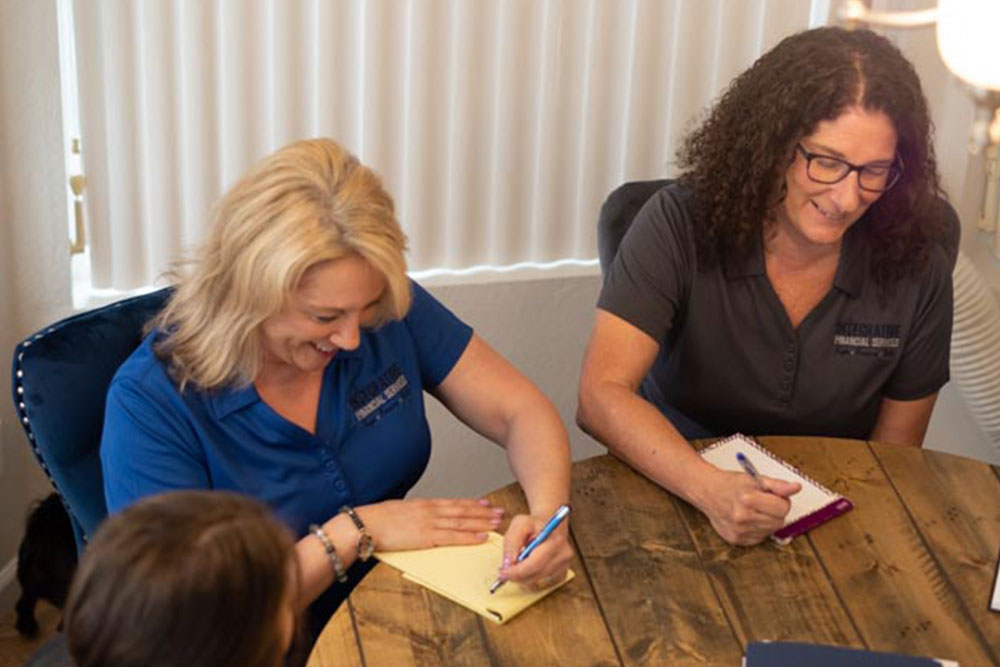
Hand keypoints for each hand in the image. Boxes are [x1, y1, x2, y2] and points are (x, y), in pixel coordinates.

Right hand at [357, 498, 503, 551]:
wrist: (364, 524)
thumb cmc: (376, 520)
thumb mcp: (398, 512)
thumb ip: (413, 514)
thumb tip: (419, 518)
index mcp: (423, 504)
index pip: (453, 503)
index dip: (471, 503)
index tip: (485, 503)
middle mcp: (430, 510)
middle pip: (462, 511)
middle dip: (483, 512)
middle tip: (500, 511)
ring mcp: (430, 523)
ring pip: (462, 523)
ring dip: (482, 522)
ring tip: (497, 522)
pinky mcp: (426, 537)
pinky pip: (453, 537)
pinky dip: (469, 537)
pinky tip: (481, 537)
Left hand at [497, 513, 573, 589]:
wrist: (549, 524)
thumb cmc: (533, 524)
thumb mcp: (519, 524)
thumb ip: (512, 542)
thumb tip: (508, 564)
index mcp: (554, 540)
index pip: (535, 564)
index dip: (517, 572)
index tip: (502, 573)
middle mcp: (563, 554)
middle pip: (535, 575)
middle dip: (516, 575)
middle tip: (504, 572)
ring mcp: (565, 565)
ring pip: (537, 581)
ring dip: (523, 577)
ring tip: (518, 563)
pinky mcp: (563, 572)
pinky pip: (542, 583)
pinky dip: (531, 578)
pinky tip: (528, 568)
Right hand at [698, 469, 800, 545]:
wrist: (707, 492)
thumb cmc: (730, 484)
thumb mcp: (755, 478)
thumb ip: (778, 485)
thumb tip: (796, 488)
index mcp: (748, 499)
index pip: (783, 508)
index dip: (781, 500)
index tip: (773, 496)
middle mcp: (742, 517)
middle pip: (779, 521)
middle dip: (775, 511)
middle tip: (763, 502)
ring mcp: (739, 530)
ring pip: (770, 531)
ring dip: (766, 521)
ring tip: (754, 510)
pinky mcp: (736, 539)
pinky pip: (759, 538)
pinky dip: (757, 529)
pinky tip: (748, 519)